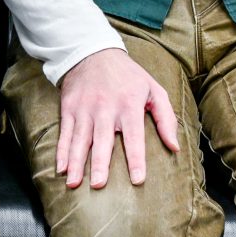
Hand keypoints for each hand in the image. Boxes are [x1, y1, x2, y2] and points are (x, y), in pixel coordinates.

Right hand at [55, 48, 180, 189]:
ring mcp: (85, 108)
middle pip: (103, 140)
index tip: (137, 179)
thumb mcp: (153, 89)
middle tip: (98, 185)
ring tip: (74, 184)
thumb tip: (175, 147)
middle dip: (100, 163)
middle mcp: (106, 107)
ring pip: (80, 139)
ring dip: (77, 162)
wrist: (93, 51)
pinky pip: (65, 133)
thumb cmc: (128, 75)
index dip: (136, 158)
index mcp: (129, 104)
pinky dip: (62, 151)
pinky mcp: (69, 108)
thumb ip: (166, 118)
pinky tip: (61, 169)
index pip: (134, 135)